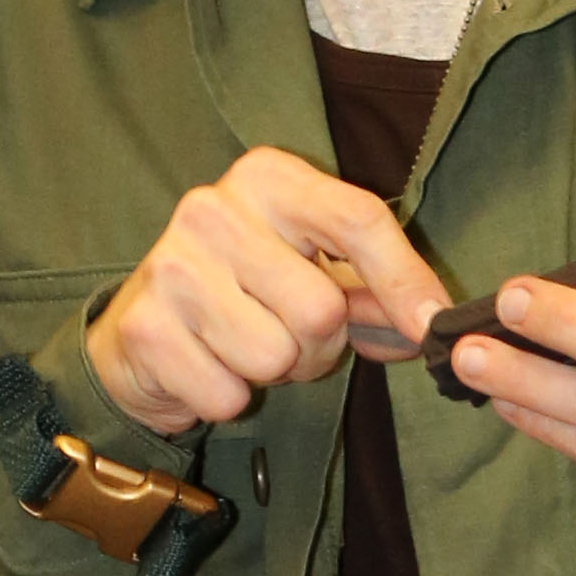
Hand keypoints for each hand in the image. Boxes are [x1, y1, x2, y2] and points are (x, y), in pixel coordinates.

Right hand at [86, 148, 445, 435]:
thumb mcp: (311, 268)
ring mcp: (172, 265)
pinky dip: (228, 398)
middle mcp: (214, 208)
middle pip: (321, 308)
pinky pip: (228, 394)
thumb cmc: (245, 293)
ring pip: (275, 355)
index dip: (404, 278)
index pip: (358, 218)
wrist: (145, 332)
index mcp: (266, 177)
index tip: (430, 325)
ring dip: (273, 372)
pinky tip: (208, 366)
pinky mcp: (145, 329)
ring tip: (245, 346)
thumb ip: (374, 288)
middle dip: (318, 344)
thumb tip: (430, 320)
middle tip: (287, 334)